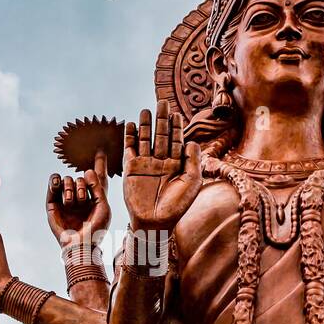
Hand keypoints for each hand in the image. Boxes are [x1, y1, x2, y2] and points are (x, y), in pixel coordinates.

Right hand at [46, 150, 110, 247]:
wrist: (80, 244)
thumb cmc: (96, 229)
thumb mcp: (104, 207)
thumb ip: (98, 187)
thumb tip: (87, 170)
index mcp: (95, 199)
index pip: (97, 178)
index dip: (100, 163)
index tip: (101, 149)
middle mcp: (80, 198)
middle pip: (80, 178)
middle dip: (82, 186)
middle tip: (83, 200)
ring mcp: (66, 201)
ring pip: (67, 180)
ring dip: (71, 188)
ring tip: (72, 203)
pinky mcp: (53, 204)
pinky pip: (53, 184)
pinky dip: (55, 180)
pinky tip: (57, 182)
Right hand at [123, 100, 201, 232]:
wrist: (155, 221)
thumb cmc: (177, 205)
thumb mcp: (192, 182)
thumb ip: (193, 161)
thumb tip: (192, 141)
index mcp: (176, 163)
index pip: (176, 140)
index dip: (176, 127)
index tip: (177, 114)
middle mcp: (161, 161)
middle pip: (161, 135)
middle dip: (162, 119)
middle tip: (162, 102)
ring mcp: (145, 164)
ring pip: (145, 139)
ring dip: (146, 125)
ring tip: (146, 110)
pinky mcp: (131, 168)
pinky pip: (130, 149)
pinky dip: (130, 137)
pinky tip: (132, 124)